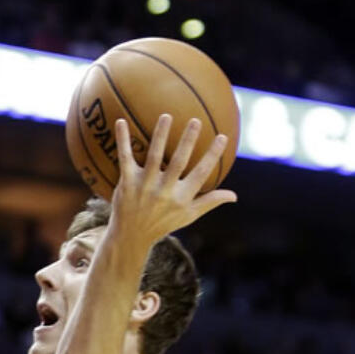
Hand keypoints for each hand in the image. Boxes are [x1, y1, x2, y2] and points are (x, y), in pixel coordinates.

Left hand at [111, 114, 236, 247]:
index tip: (222, 136)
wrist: (131, 237)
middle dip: (187, 141)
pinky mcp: (127, 183)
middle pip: (178, 162)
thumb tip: (234, 195)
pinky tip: (120, 122)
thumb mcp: (188, 215)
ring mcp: (145, 186)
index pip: (201, 173)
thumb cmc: (163, 223)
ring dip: (160, 136)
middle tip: (195, 121)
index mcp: (182, 197)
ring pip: (154, 157)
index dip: (213, 155)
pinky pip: (125, 158)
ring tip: (166, 116)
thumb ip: (210, 201)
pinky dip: (123, 140)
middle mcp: (164, 191)